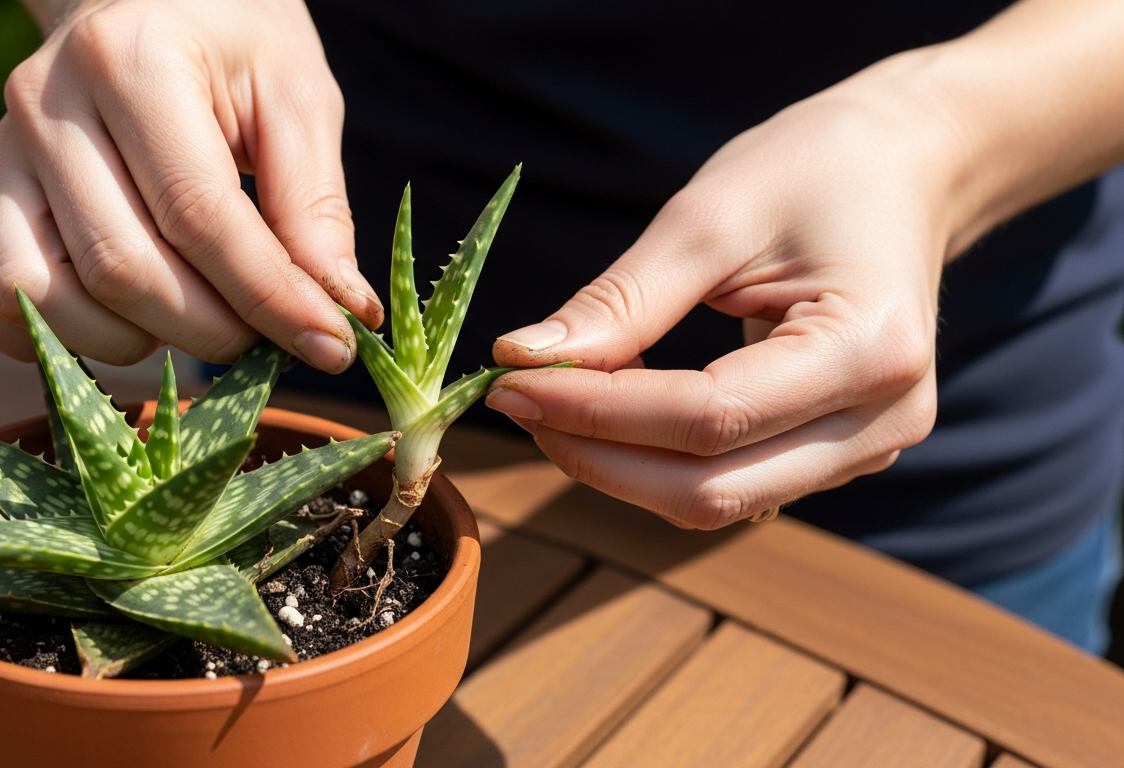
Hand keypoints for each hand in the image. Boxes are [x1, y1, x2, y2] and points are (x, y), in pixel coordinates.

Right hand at [0, 0, 381, 369]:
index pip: (198, 214)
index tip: (330, 344)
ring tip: (197, 318)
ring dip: (132, 342)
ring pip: (42, 297)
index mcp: (132, 59)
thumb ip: (315, 208)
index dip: (269, 297)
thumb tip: (340, 313)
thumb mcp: (298, 101)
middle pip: (120, 268)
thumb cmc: (234, 47)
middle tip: (271, 340)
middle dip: (213, 330)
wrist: (149, 1)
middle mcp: (45, 105)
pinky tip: (118, 320)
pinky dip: (46, 337)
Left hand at [487, 59, 964, 528]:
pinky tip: (611, 411)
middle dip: (598, 455)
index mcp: (869, 350)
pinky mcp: (843, 452)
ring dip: (621, 465)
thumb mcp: (711, 215)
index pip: (706, 419)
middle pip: (710, 488)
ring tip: (553, 400)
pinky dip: (659, 460)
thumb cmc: (815, 169)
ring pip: (717, 500)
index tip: (510, 382)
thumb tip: (522, 359)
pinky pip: (734, 482)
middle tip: (516, 401)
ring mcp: (872, 448)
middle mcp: (884, 420)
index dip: (596, 412)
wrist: (908, 168)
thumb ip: (622, 300)